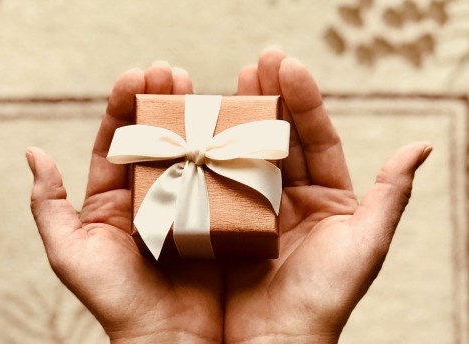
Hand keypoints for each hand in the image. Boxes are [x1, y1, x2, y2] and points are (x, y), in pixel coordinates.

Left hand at [27, 62, 222, 342]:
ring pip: (184, 150)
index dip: (123, 108)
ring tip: (195, 85)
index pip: (115, 142)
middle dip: (159, 101)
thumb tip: (34, 155)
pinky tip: (224, 123)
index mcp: (112, 199)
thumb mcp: (70, 253)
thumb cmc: (115, 299)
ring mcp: (182, 201)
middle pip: (152, 139)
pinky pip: (215, 174)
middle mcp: (148, 194)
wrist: (168, 336)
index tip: (136, 75)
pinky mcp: (213, 213)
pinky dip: (218, 148)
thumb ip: (50, 207)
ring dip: (189, 116)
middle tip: (171, 71)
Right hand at [223, 49, 431, 342]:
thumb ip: (390, 196)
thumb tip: (420, 147)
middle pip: (280, 137)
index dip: (304, 101)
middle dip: (270, 97)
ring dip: (240, 116)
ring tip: (232, 81)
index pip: (316, 138)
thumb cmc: (324, 299)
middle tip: (259, 62)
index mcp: (326, 198)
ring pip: (249, 152)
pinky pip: (219, 179)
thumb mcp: (365, 246)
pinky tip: (205, 125)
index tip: (288, 66)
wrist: (273, 342)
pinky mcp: (225, 219)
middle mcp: (291, 197)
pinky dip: (213, 151)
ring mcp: (255, 206)